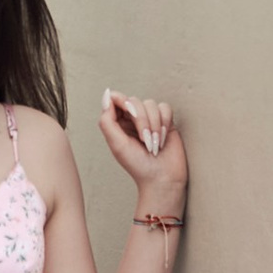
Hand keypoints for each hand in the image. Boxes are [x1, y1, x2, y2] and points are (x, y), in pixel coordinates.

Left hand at [100, 86, 187, 214]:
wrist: (162, 178)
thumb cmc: (138, 165)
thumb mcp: (117, 144)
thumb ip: (107, 120)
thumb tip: (107, 94)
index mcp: (117, 123)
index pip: (116, 98)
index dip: (124, 103)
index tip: (130, 116)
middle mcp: (132, 119)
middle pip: (134, 100)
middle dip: (141, 120)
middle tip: (145, 140)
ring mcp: (149, 119)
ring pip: (151, 103)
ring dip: (154, 125)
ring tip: (154, 144)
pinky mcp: (165, 121)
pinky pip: (165, 108)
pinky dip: (164, 123)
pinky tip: (163, 139)